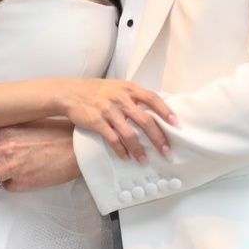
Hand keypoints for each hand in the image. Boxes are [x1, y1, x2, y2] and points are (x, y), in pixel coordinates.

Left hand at [0, 120, 81, 192]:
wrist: (77, 148)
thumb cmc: (57, 132)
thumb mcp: (29, 121)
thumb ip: (10, 127)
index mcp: (4, 130)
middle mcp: (3, 148)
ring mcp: (11, 168)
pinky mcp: (21, 183)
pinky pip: (4, 188)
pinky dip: (8, 186)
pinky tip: (17, 179)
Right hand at [59, 79, 176, 163]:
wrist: (71, 93)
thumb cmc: (98, 91)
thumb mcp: (119, 87)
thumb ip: (135, 96)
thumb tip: (156, 110)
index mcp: (129, 89)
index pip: (153, 99)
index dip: (166, 112)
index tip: (176, 125)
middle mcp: (121, 99)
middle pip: (145, 120)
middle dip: (158, 138)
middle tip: (167, 152)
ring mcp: (108, 110)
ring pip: (129, 134)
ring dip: (139, 150)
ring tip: (145, 161)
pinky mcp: (97, 122)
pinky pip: (112, 139)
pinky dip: (121, 150)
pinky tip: (126, 157)